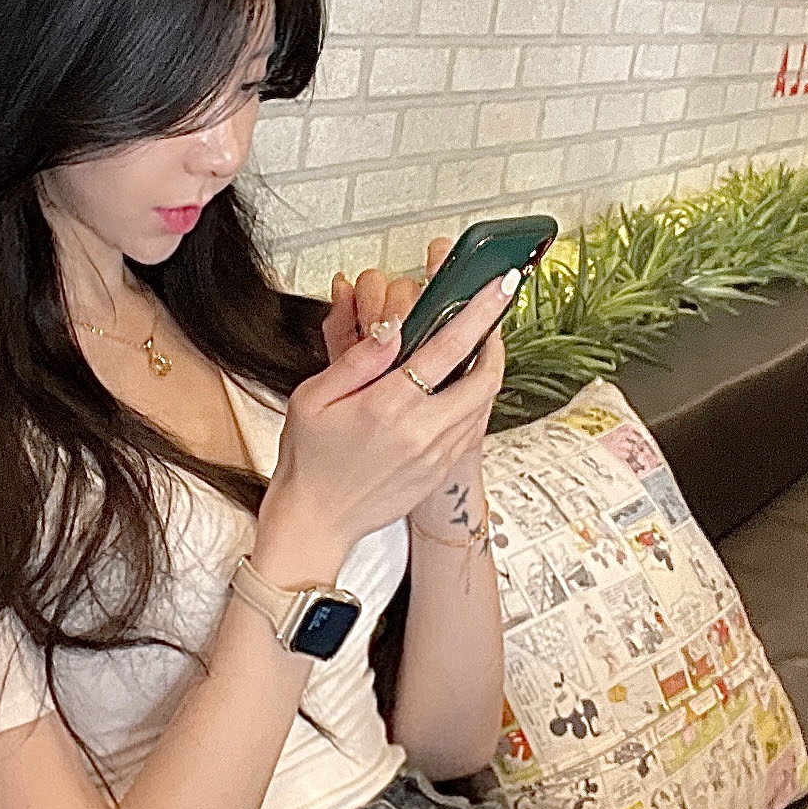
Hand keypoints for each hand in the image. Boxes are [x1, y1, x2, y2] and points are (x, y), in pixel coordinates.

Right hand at [264, 262, 514, 554]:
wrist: (316, 521)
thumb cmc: (309, 460)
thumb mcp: (313, 398)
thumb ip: (356, 359)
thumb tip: (390, 328)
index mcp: (388, 407)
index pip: (448, 348)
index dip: (479, 313)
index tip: (498, 287)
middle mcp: (421, 432)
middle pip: (485, 377)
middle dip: (495, 340)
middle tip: (491, 315)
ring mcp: (435, 455)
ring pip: (485, 403)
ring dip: (488, 369)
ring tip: (478, 346)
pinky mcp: (440, 471)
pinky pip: (474, 427)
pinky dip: (477, 399)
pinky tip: (462, 387)